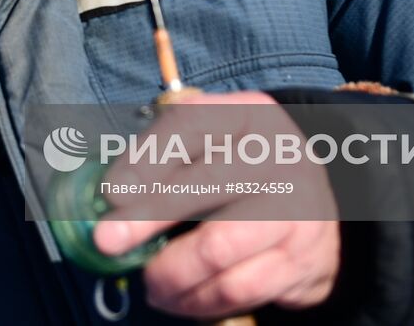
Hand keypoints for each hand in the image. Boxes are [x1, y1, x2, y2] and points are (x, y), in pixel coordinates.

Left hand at [91, 91, 339, 318]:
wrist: (306, 206)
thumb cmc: (235, 171)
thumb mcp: (205, 146)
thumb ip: (162, 162)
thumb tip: (108, 203)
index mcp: (246, 114)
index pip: (193, 125)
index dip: (149, 158)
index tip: (112, 192)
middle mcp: (277, 153)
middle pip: (208, 185)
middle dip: (148, 216)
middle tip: (106, 241)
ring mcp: (297, 205)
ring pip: (220, 248)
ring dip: (171, 273)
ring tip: (150, 282)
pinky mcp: (302, 256)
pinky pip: (237, 287)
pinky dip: (198, 300)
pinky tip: (179, 298)